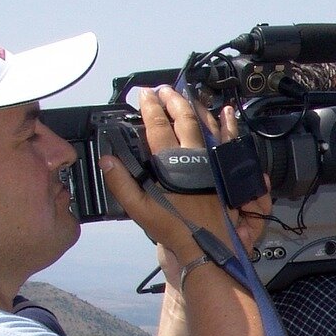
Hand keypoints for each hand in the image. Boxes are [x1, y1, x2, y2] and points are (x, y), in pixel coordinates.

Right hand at [99, 86, 232, 253]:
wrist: (207, 247)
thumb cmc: (173, 230)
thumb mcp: (140, 210)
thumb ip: (121, 184)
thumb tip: (106, 159)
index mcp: (171, 163)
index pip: (158, 127)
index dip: (151, 107)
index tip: (145, 94)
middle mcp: (195, 157)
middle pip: (185, 119)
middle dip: (173, 100)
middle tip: (164, 89)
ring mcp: (214, 162)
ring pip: (208, 125)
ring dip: (198, 107)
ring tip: (190, 95)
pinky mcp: (227, 171)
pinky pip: (229, 141)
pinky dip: (228, 125)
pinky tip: (226, 114)